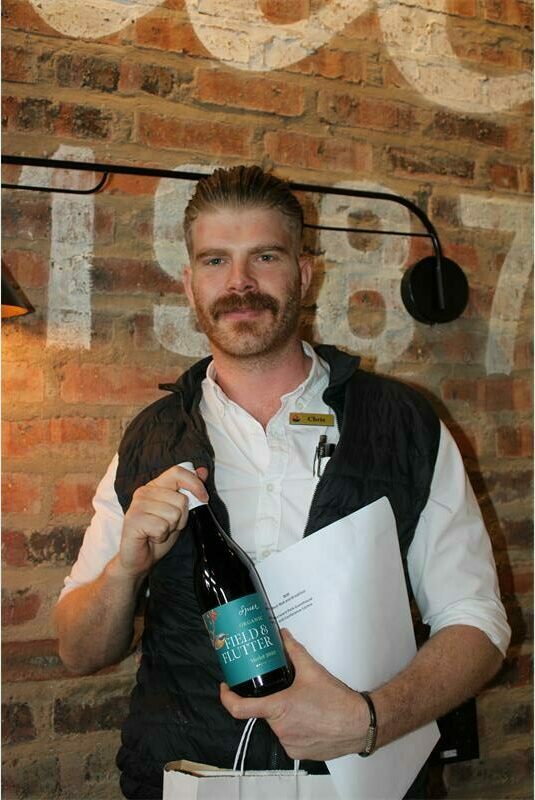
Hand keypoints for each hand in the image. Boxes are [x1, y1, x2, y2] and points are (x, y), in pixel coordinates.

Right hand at [118, 464, 207, 577]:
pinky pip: (162, 527)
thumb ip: (189, 491)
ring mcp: (137, 504)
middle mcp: (144, 491)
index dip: (195, 484)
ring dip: (171, 528)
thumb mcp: (179, 511)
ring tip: (159, 530)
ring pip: (173, 514)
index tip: (204, 498)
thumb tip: (203, 471)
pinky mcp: (133, 519)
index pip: (178, 472)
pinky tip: (151, 537)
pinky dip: (161, 536)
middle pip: (181, 499)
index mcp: (155, 486)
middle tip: (168, 525)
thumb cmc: (158, 533)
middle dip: (181, 518)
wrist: (141, 558)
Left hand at [220, 629, 369, 760]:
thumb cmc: (336, 700)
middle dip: (272, 701)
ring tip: (304, 705)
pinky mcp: (298, 754)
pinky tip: (309, 719)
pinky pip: (288, 738)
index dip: (227, 698)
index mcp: (278, 708)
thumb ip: (293, 650)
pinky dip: (294, 728)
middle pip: (264, 713)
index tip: (225, 688)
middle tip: (288, 691)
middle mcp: (280, 729)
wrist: (359, 724)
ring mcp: (289, 744)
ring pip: (277, 725)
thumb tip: (283, 635)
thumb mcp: (312, 670)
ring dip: (284, 715)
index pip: (239, 708)